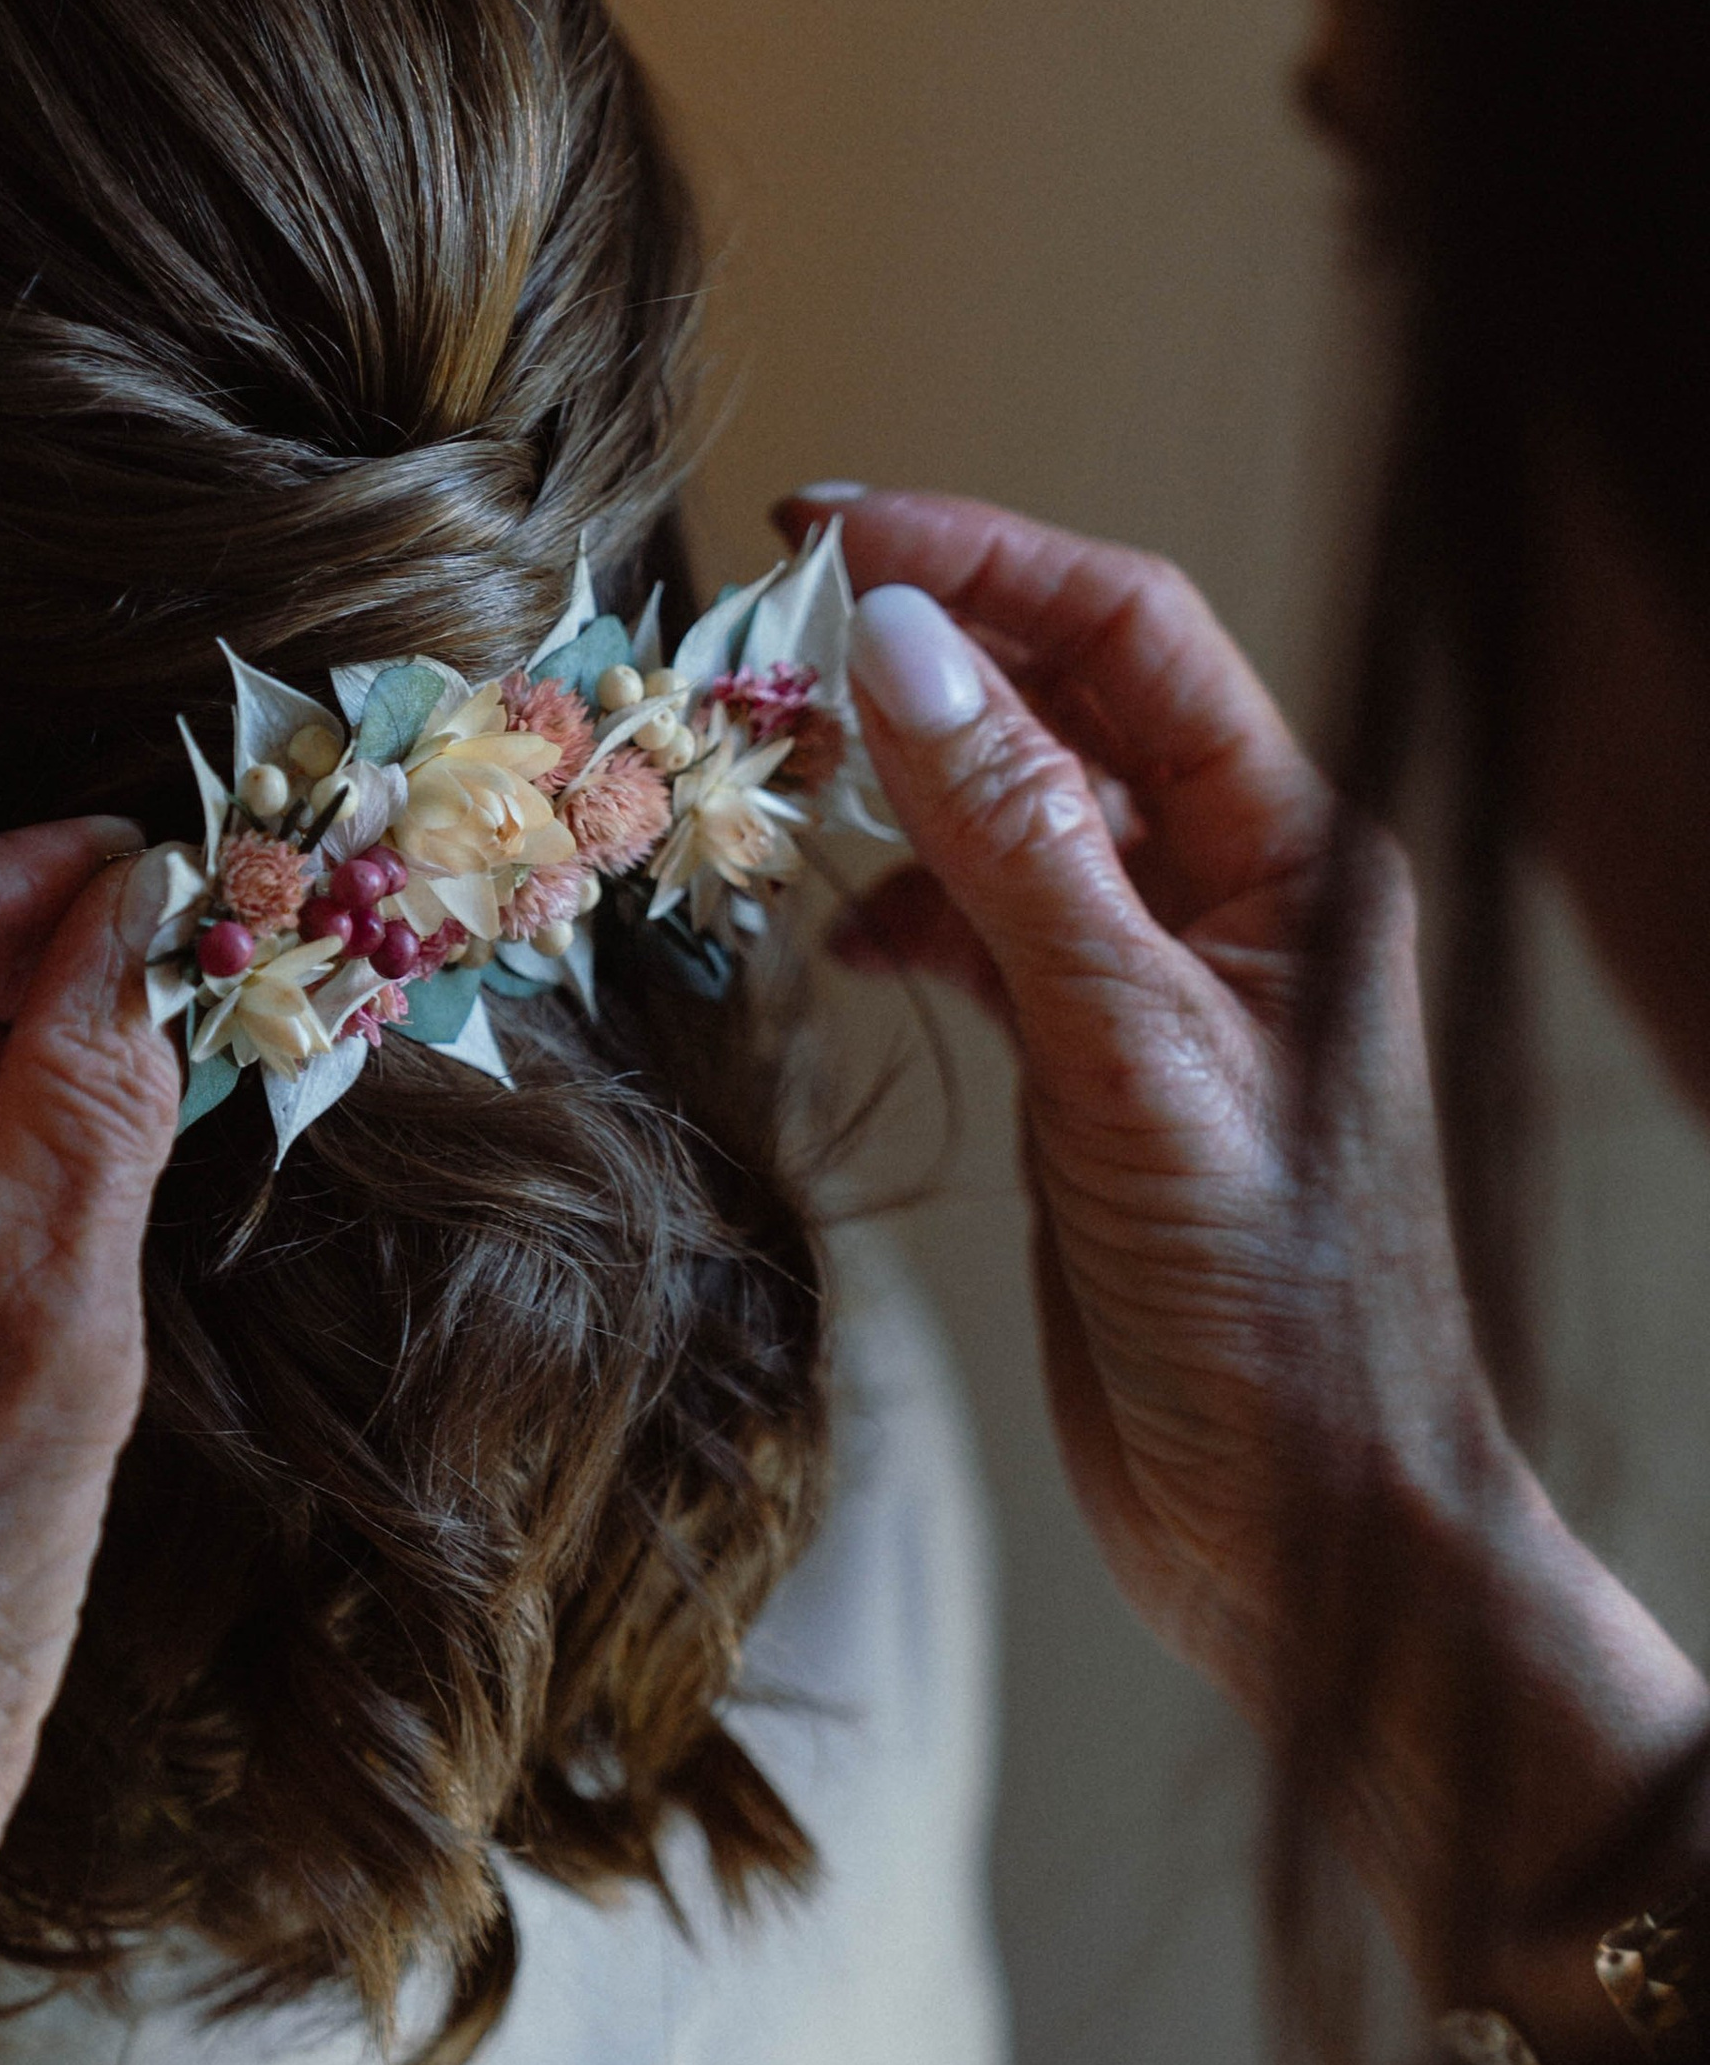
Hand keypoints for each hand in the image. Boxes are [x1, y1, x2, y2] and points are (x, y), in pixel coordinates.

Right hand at [785, 485, 1484, 1702]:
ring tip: (776, 786)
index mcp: (1293, 852)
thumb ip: (1010, 847)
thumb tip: (896, 649)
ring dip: (896, 789)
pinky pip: (985, 932)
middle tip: (761, 642)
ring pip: (1009, 818)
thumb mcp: (1127, 1051)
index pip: (1128, 633)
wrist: (1303, 1526)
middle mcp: (1233, 892)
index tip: (826, 538)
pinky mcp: (1093, 1067)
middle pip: (1061, 704)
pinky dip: (905, 916)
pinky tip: (845, 945)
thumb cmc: (1270, 1308)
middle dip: (919, 659)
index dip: (980, 560)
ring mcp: (1158, 978)